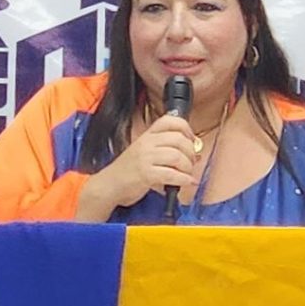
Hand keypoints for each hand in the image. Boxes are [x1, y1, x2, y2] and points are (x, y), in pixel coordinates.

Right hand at [76, 115, 195, 220]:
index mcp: (147, 135)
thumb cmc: (129, 171)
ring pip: (177, 156)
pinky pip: (171, 174)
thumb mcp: (145, 153)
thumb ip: (167, 150)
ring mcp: (145, 158)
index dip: (186, 128)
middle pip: (179, 139)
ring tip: (187, 174)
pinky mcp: (146, 174)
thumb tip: (195, 153)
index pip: (170, 120)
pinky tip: (186, 182)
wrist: (109, 185)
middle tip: (191, 162)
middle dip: (191, 152)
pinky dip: (184, 180)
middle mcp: (146, 143)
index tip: (191, 140)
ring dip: (188, 167)